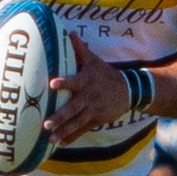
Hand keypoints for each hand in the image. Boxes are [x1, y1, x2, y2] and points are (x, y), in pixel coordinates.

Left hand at [43, 34, 131, 148]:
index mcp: (86, 81)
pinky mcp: (96, 119)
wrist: (129, 90)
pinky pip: (82, 130)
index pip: (73, 81)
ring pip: (77, 122)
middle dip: (60, 117)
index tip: (52, 84)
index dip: (64, 82)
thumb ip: (80, 48)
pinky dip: (72, 137)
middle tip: (47, 123)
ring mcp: (93, 110)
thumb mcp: (95, 60)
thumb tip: (70, 32)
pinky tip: (60, 143)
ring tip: (50, 138)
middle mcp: (89, 97)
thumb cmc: (106, 74)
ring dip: (63, 131)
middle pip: (73, 108)